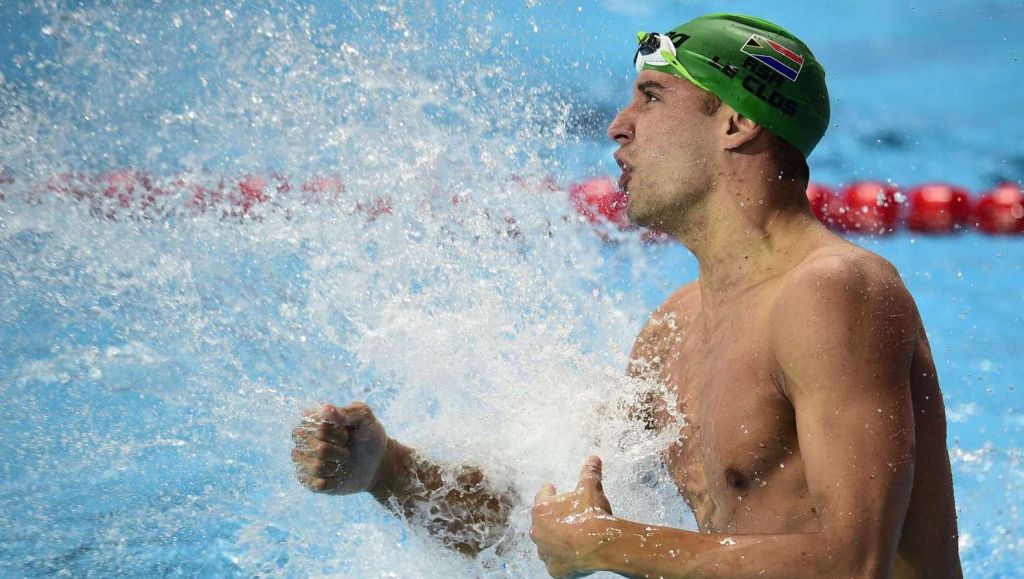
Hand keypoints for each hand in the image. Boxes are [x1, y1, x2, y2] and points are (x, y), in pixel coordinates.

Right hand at [291, 402, 388, 494]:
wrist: (378, 462)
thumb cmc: (368, 436)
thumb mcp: (364, 418)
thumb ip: (346, 411)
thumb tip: (325, 409)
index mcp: (312, 422)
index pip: (308, 424)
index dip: (330, 429)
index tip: (346, 430)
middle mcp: (304, 442)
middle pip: (311, 446)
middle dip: (335, 448)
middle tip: (347, 446)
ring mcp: (306, 463)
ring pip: (316, 467)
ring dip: (337, 465)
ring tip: (346, 461)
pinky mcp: (311, 482)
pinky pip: (316, 484)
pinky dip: (333, 481)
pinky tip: (341, 476)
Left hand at [531, 456, 615, 577]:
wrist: (599, 544)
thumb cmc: (591, 514)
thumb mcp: (591, 488)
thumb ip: (590, 473)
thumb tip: (593, 458)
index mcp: (542, 509)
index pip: (542, 496)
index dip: (548, 492)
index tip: (550, 488)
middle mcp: (538, 531)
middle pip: (541, 522)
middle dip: (550, 518)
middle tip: (561, 515)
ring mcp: (545, 552)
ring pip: (546, 544)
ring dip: (553, 540)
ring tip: (566, 537)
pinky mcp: (554, 569)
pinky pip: (556, 563)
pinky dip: (561, 559)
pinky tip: (570, 556)